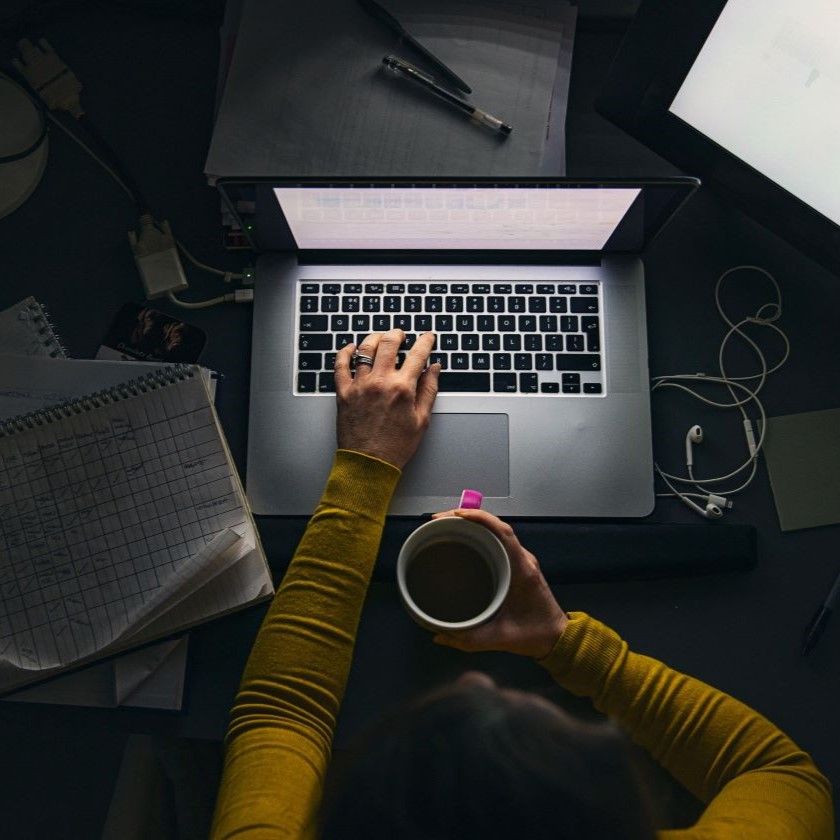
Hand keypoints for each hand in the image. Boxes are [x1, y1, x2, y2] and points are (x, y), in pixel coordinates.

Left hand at [335, 329, 440, 468]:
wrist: (369, 464)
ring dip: (374, 338)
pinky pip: (340, 365)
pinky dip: (345, 352)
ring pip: (365, 349)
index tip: (428, 337)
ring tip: (380, 337)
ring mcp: (359, 386)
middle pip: (389, 343)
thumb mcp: (422, 420)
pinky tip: (351, 348)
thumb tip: (434, 369)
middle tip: (401, 334)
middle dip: (397, 334)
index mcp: (402, 388)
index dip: (425, 341)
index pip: (418, 354)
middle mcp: (380, 382)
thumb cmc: (396, 446)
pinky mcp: (343, 393)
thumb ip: (429, 390)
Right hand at [431, 508, 567, 658]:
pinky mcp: (517, 565)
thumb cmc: (534, 635)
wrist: (557, 638)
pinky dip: (479, 535)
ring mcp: (521, 560)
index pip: (504, 532)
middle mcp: (522, 559)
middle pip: (496, 526)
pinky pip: (498, 541)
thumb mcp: (500, 639)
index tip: (456, 515)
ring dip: (472, 524)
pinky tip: (462, 539)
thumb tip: (439, 636)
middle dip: (467, 517)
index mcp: (522, 570)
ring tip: (445, 525)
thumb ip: (469, 640)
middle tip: (438, 520)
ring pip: (496, 531)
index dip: (480, 518)